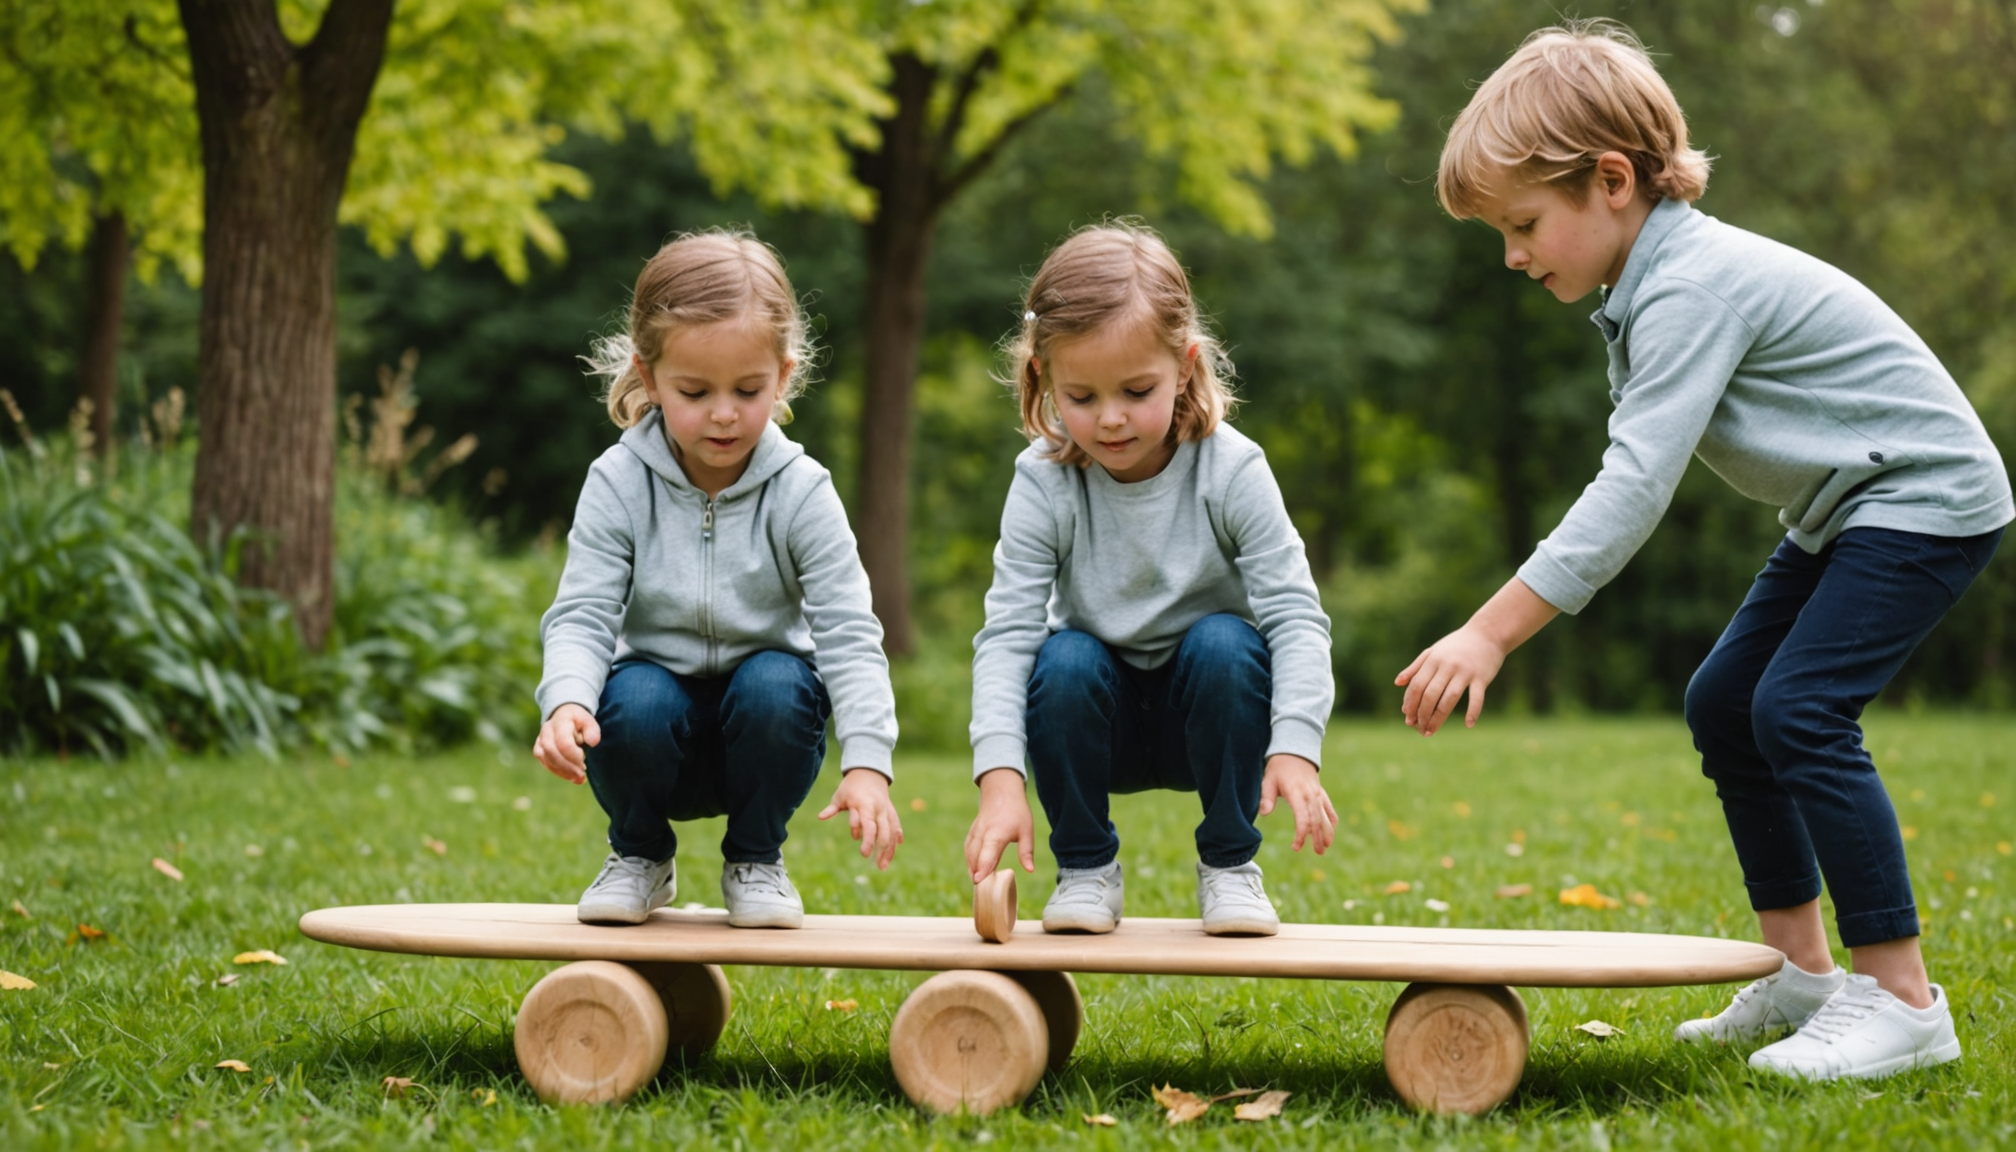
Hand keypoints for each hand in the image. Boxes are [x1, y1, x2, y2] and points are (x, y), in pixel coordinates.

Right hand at [532, 703, 597, 782]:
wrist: (564, 715)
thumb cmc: (578, 720)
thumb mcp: (588, 720)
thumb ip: (592, 730)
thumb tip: (593, 742)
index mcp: (560, 721)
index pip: (563, 742)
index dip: (573, 756)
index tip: (584, 762)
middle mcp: (547, 730)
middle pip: (552, 752)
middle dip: (567, 767)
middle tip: (582, 777)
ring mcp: (540, 739)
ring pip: (546, 759)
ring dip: (562, 772)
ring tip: (579, 779)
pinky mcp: (539, 749)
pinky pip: (545, 762)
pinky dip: (558, 771)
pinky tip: (570, 776)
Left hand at [817, 768, 903, 869]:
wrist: (868, 772)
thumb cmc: (850, 787)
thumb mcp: (839, 796)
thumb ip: (832, 809)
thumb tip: (820, 817)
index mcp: (865, 805)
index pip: (869, 825)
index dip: (868, 840)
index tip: (864, 855)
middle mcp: (878, 808)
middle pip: (884, 832)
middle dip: (882, 850)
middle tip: (878, 867)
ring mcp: (886, 810)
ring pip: (892, 831)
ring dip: (890, 849)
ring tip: (884, 866)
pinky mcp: (891, 811)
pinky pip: (896, 825)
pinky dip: (897, 836)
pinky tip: (897, 846)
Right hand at [964, 768, 1035, 883]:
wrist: (1001, 790)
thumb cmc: (1016, 811)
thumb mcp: (1027, 830)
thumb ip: (1026, 851)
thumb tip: (1030, 870)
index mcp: (997, 833)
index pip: (987, 852)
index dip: (983, 867)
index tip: (978, 881)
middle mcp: (983, 833)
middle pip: (975, 856)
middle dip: (976, 873)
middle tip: (982, 891)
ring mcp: (976, 832)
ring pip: (970, 853)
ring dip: (972, 868)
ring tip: (978, 883)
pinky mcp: (973, 832)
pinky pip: (968, 849)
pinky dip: (970, 860)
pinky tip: (974, 870)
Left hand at [1259, 753, 1336, 853]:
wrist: (1294, 753)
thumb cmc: (1278, 769)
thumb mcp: (1268, 780)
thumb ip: (1266, 797)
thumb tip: (1263, 813)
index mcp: (1297, 793)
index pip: (1303, 818)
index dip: (1302, 834)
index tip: (1296, 847)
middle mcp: (1311, 795)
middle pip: (1318, 820)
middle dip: (1318, 837)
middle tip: (1318, 853)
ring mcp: (1318, 795)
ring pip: (1327, 816)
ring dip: (1328, 833)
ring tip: (1325, 848)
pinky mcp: (1321, 794)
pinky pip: (1330, 810)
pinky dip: (1332, 822)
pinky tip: (1330, 834)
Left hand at [1395, 623, 1506, 736]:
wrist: (1487, 632)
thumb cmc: (1457, 644)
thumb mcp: (1434, 651)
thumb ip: (1416, 667)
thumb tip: (1397, 683)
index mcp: (1433, 660)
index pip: (1417, 685)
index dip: (1411, 702)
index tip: (1408, 718)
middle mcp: (1447, 666)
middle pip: (1430, 694)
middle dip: (1422, 714)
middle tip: (1419, 729)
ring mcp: (1465, 672)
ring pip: (1449, 698)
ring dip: (1438, 718)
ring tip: (1431, 731)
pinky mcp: (1482, 677)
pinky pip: (1476, 697)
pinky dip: (1473, 711)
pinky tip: (1468, 725)